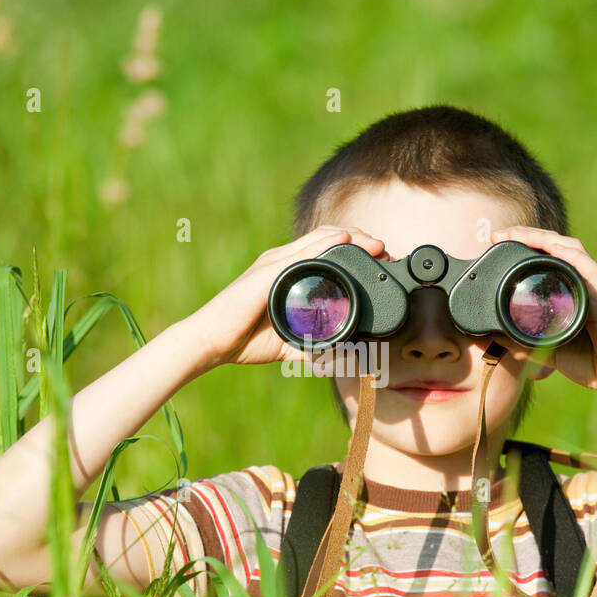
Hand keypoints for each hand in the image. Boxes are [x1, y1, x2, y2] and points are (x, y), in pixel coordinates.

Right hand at [185, 226, 385, 369]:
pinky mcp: (268, 272)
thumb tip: (341, 357)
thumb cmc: (244, 339)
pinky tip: (345, 241)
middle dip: (361, 240)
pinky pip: (302, 253)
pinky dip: (326, 245)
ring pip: (320, 240)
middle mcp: (282, 262)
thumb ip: (313, 345)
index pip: (327, 251)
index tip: (380, 260)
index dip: (356, 249)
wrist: (212, 342)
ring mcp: (275, 264)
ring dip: (352, 238)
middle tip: (385, 252)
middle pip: (329, 238)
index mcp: (288, 273)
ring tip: (376, 245)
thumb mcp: (290, 341)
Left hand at [491, 225, 596, 402]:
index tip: (496, 242)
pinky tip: (550, 249)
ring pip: (570, 249)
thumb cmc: (596, 364)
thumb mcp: (551, 348)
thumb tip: (495, 337)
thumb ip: (524, 341)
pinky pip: (588, 268)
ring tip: (514, 234)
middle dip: (527, 235)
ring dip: (541, 239)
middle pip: (558, 245)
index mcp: (582, 286)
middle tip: (497, 234)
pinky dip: (568, 256)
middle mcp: (593, 278)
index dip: (526, 245)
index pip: (552, 256)